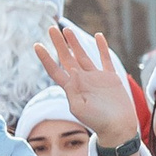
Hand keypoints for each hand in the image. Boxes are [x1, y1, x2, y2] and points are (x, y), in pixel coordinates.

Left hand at [37, 23, 138, 150]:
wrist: (118, 127)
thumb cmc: (97, 122)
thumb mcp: (79, 109)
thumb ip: (73, 92)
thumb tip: (71, 75)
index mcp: (71, 88)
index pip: (55, 70)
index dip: (45, 58)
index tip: (37, 45)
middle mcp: (82, 80)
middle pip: (67, 58)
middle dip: (59, 44)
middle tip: (51, 29)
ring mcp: (96, 78)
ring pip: (82, 56)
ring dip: (75, 43)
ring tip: (67, 29)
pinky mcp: (110, 78)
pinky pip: (105, 59)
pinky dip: (102, 48)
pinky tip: (98, 36)